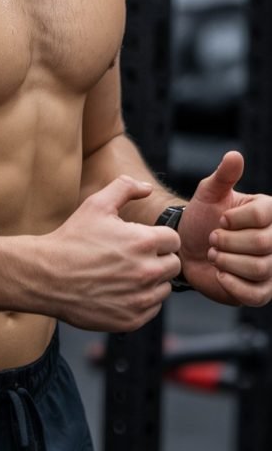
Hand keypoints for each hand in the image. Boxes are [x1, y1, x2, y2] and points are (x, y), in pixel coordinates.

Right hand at [43, 175, 180, 331]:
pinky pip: (152, 309)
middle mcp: (146, 271)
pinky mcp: (131, 319)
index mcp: (143, 241)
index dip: (159, 238)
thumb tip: (147, 188)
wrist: (47, 275)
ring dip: (151, 281)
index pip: (174, 240)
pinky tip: (120, 290)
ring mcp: (140, 298)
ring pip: (164, 288)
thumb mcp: (96, 204)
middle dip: (159, 259)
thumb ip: (125, 188)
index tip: (141, 240)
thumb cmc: (72, 239)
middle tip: (134, 257)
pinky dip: (141, 301)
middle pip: (174, 265)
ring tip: (125, 274)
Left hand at [179, 150, 271, 305]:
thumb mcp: (208, 193)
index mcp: (268, 212)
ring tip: (214, 254)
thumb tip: (235, 155)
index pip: (262, 216)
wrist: (188, 248)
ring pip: (259, 269)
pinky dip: (232, 284)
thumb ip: (223, 176)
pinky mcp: (262, 292)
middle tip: (212, 239)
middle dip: (228, 242)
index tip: (220, 219)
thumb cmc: (201, 217)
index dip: (234, 220)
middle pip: (262, 244)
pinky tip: (219, 274)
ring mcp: (271, 267)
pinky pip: (255, 294)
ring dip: (227, 262)